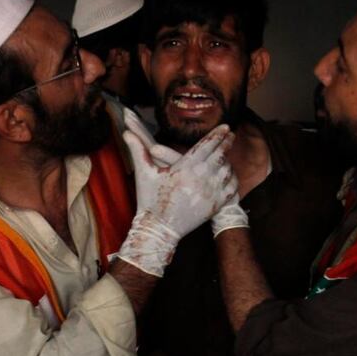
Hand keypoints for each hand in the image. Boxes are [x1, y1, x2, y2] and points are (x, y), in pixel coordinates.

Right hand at [123, 109, 247, 237]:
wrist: (159, 229)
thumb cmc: (150, 200)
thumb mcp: (144, 173)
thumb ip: (138, 150)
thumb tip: (125, 132)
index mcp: (185, 167)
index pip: (206, 145)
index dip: (217, 134)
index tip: (225, 126)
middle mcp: (201, 178)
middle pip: (220, 155)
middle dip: (227, 143)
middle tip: (230, 135)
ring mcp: (210, 192)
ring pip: (227, 170)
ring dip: (228, 160)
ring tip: (227, 154)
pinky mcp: (215, 205)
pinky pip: (230, 188)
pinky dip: (231, 179)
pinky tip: (229, 174)